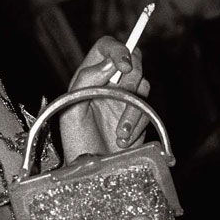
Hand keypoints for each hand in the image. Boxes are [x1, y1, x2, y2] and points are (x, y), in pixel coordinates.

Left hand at [59, 36, 150, 162]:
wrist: (92, 171)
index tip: (123, 66)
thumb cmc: (76, 143)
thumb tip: (109, 63)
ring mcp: (126, 98)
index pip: (106, 47)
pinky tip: (124, 139)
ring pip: (143, 86)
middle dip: (129, 81)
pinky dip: (138, 124)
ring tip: (119, 132)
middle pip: (133, 61)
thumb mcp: (71, 111)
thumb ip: (86, 81)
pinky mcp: (140, 115)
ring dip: (133, 109)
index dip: (117, 50)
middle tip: (122, 98)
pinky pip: (148, 109)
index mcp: (89, 76)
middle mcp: (109, 83)